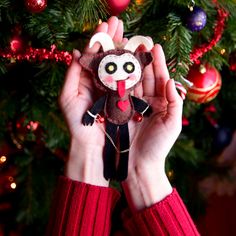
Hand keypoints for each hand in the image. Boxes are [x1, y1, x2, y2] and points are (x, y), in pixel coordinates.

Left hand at [59, 17, 123, 186]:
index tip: (107, 24)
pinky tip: (137, 58)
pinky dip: (133, 70)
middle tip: (119, 23)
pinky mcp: (124, 100)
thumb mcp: (68, 97)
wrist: (91, 144)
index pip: (93, 54)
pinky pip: (129, 82)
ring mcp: (113, 90)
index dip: (100, 39)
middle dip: (113, 39)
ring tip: (131, 36)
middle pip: (107, 56)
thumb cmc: (77, 123)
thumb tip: (75, 52)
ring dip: (125, 51)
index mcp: (87, 79)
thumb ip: (72, 74)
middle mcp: (101, 82)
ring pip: (119, 67)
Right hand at [123, 44, 182, 210]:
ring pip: (129, 82)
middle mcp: (145, 102)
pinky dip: (115, 81)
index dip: (157, 63)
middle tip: (138, 42)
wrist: (139, 165)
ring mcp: (130, 105)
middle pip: (143, 77)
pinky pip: (117, 93)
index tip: (155, 46)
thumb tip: (170, 79)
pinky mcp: (117, 111)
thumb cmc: (157, 147)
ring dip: (127, 66)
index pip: (159, 78)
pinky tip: (112, 68)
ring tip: (124, 50)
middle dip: (141, 60)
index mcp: (160, 103)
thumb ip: (174, 101)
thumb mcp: (172, 124)